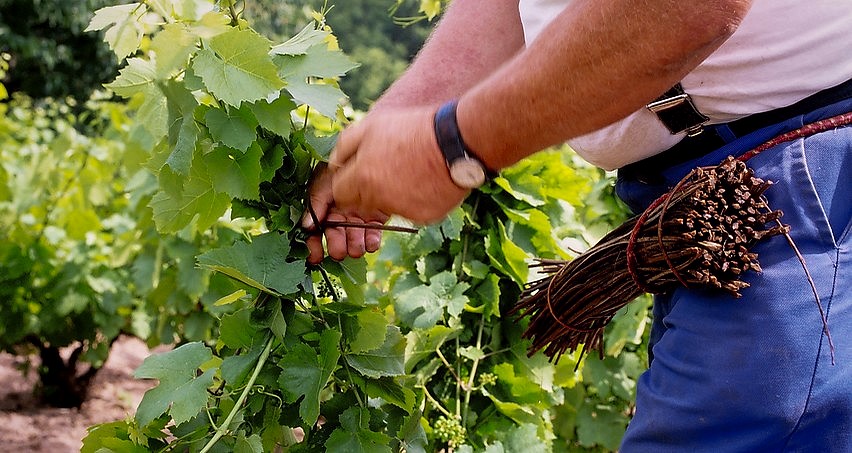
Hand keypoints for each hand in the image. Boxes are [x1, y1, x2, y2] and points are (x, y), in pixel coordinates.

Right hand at [302, 164, 388, 263]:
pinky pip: (373, 234)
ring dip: (354, 246)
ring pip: (354, 238)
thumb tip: (307, 226)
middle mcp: (340, 212)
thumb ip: (315, 202)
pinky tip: (371, 243)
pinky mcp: (377, 217)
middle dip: (336, 246)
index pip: (315, 229)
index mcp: (324, 206)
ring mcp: (359, 215)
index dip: (313, 244)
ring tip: (356, 247)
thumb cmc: (340, 165)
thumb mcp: (323, 181)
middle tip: (339, 252)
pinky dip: (372, 242)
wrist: (370, 156)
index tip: (315, 256)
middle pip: (336, 236)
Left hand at [330, 106, 468, 223]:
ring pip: (388, 208)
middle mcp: (379, 199)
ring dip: (392, 195)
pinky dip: (416, 201)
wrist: (456, 142)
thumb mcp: (373, 126)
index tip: (360, 172)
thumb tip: (335, 163)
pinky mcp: (424, 217)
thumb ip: (346, 146)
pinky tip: (427, 181)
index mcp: (362, 177)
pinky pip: (412, 212)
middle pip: (362, 204)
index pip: (339, 193)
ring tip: (411, 171)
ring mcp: (403, 210)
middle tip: (388, 170)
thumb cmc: (413, 130)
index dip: (348, 182)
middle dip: (368, 190)